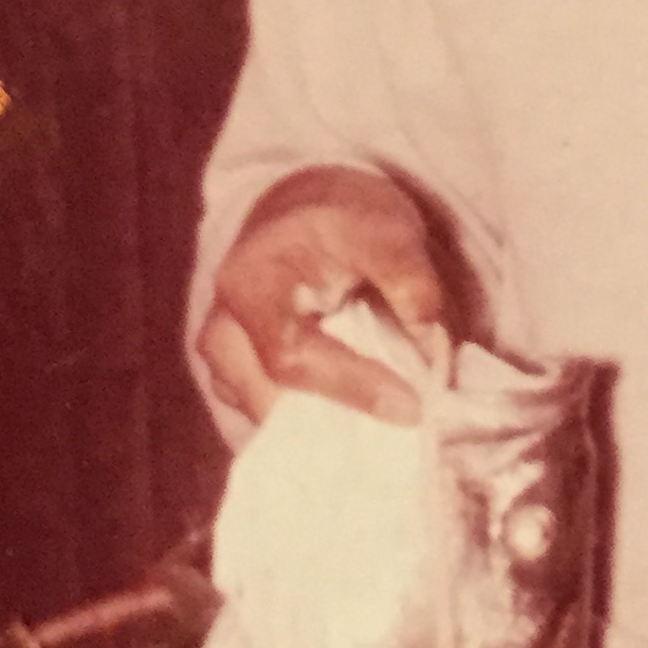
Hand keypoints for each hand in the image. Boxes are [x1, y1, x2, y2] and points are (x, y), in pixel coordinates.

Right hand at [197, 165, 451, 428]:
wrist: (304, 212)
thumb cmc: (342, 219)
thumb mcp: (384, 228)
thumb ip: (408, 276)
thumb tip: (425, 333)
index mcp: (249, 285)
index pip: (291, 357)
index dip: (351, 388)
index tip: (409, 406)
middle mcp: (221, 329)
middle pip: (268, 402)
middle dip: (332, 424)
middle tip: (398, 430)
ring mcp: (225, 359)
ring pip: (265, 418)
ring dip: (321, 433)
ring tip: (382, 435)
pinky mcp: (239, 378)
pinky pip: (269, 417)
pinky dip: (313, 428)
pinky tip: (360, 430)